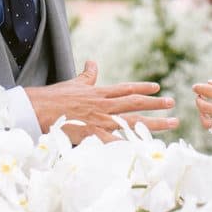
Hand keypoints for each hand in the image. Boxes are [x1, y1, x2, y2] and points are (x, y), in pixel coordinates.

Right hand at [26, 61, 177, 143]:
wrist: (38, 109)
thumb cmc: (54, 97)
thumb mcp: (74, 83)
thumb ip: (87, 75)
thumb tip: (92, 61)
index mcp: (100, 93)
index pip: (126, 89)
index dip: (143, 87)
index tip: (158, 87)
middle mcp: (104, 106)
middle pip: (135, 103)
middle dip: (156, 104)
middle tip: (173, 104)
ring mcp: (100, 121)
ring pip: (133, 121)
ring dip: (154, 123)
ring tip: (172, 123)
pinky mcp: (93, 135)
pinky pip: (116, 142)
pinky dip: (131, 146)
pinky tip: (146, 149)